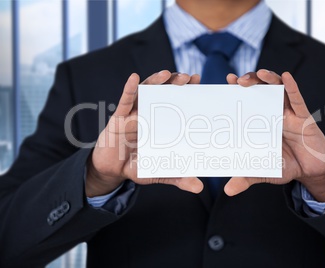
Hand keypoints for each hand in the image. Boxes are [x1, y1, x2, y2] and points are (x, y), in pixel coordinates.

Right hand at [86, 71, 203, 196]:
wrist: (113, 170)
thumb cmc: (137, 166)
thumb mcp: (160, 172)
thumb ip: (178, 177)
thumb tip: (199, 187)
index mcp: (161, 123)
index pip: (176, 103)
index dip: (186, 91)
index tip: (198, 82)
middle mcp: (149, 114)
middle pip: (163, 92)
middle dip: (175, 83)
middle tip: (188, 77)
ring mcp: (134, 114)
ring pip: (145, 92)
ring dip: (156, 81)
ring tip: (167, 74)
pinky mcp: (118, 119)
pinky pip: (124, 101)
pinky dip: (129, 89)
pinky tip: (133, 78)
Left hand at [224, 70, 324, 201]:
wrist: (312, 171)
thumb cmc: (287, 166)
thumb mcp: (264, 171)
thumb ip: (247, 177)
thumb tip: (228, 191)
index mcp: (262, 122)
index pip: (248, 101)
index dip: (237, 91)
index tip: (225, 82)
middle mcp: (274, 113)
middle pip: (261, 89)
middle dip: (250, 80)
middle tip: (237, 81)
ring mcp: (289, 113)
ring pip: (278, 89)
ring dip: (268, 78)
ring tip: (259, 74)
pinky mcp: (304, 117)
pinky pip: (298, 99)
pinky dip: (292, 87)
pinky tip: (286, 77)